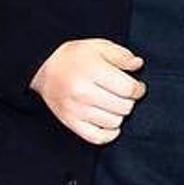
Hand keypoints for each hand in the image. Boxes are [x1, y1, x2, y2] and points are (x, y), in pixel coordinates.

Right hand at [30, 39, 145, 144]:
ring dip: (119, 114)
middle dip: (129, 101)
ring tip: (114, 104)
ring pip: (113, 122)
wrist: (44, 67)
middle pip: (123, 107)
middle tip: (124, 95)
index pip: (128, 89)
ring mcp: (75, 110)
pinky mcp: (70, 122)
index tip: (137, 87)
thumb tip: (138, 65)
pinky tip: (111, 123)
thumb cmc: (75, 56)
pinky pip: (97, 137)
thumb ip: (122, 56)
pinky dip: (109, 134)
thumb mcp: (100, 46)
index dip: (138, 89)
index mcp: (92, 71)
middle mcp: (83, 92)